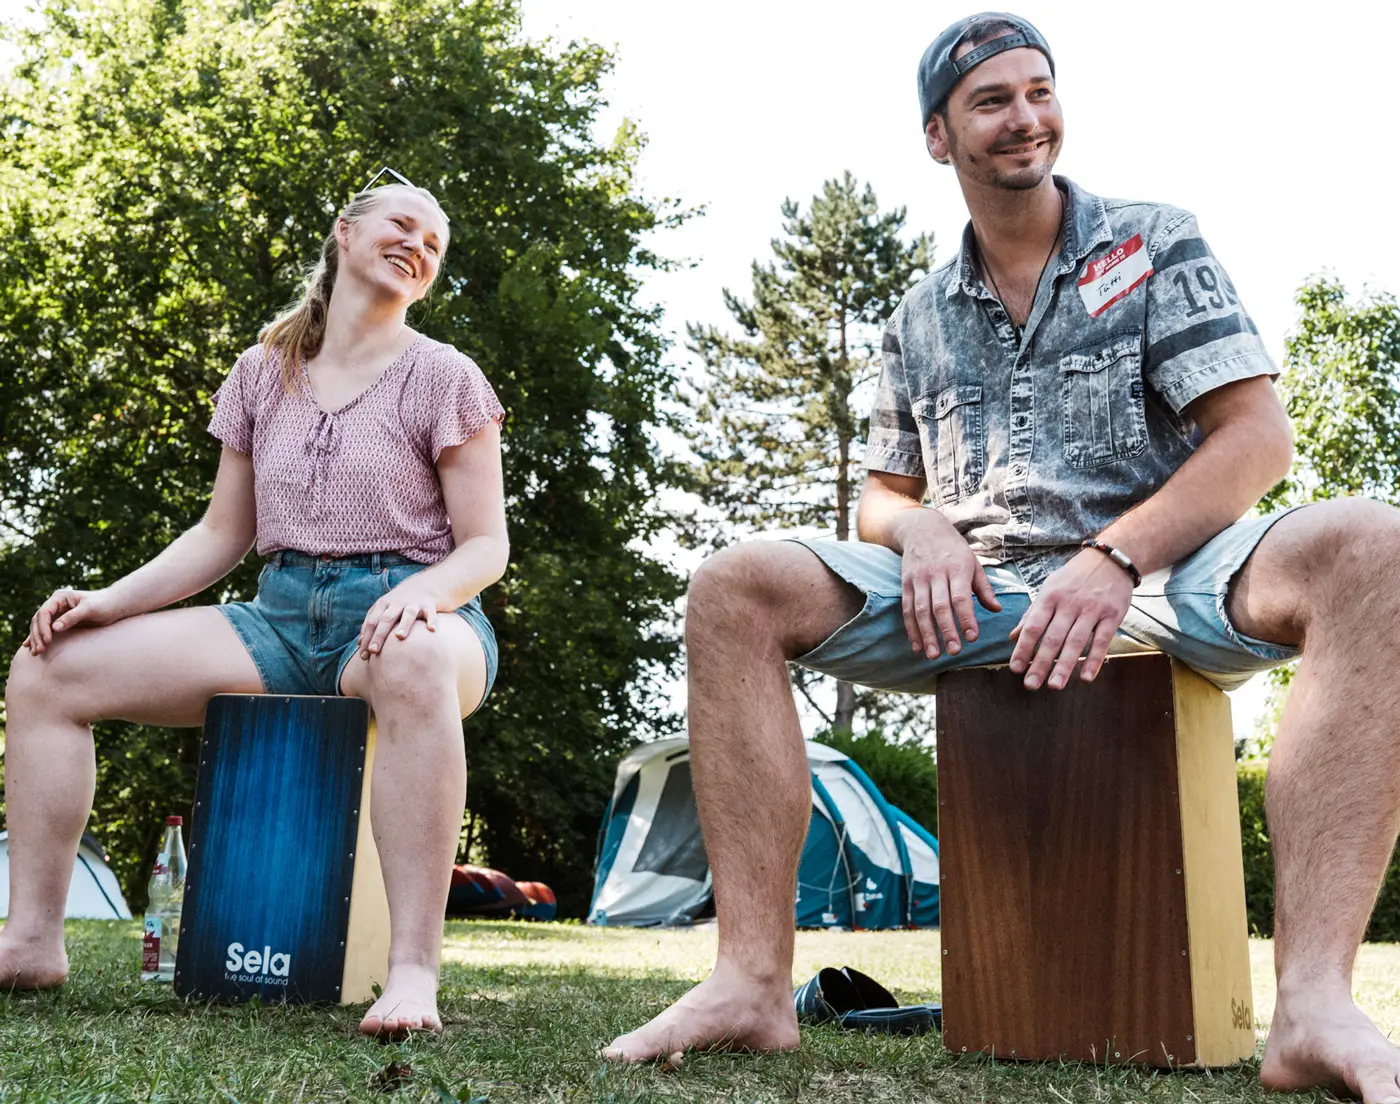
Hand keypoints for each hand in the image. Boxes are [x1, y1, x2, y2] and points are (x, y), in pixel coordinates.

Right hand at [24, 587, 122, 653]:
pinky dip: (39, 637)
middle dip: (37, 635)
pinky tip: (29, 646)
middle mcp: (56, 604)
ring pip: (39, 625)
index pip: (44, 613)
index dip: (43, 627)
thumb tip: (55, 628)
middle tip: (39, 651)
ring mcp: (57, 612)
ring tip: (35, 652)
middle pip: (38, 620)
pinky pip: (46, 629)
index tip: (47, 641)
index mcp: (60, 597)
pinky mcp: (61, 620)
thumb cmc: (104, 604)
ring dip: (36, 638)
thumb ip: (73, 617)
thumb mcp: (90, 610)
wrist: (115, 604)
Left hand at [358, 577, 445, 659]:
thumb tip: (360, 644)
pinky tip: (432, 630)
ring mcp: (414, 603)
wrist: (423, 585)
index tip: (364, 655)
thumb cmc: (398, 603)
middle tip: (374, 650)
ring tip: (400, 637)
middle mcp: (397, 602)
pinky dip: (431, 620)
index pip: (372, 622)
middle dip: (379, 634)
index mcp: (383, 604)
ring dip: (404, 624)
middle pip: (387, 619)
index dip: (367, 637)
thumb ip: (371, 624)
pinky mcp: (428, 605)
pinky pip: (430, 613)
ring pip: (408, 613)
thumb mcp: (383, 609)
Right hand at [897, 510, 1001, 659]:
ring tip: (934, 655)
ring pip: (921, 610)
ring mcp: (919, 579)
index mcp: (957, 569)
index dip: (966, 618)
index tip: (972, 638)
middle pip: (940, 606)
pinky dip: (911, 629)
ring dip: (927, 634)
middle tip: (955, 652)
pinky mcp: (906, 584)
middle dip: (947, 630)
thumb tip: (997, 609)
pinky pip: (907, 609)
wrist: (922, 528)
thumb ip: (984, 588)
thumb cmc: (953, 549)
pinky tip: (917, 646)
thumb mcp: (973, 563)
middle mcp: (936, 574)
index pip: (961, 597)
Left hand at [1008, 549, 1134, 689]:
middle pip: (1053, 638)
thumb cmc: (1074, 577)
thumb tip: (1013, 637)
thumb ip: (1032, 613)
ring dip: (1065, 666)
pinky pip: (1102, 641)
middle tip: (1031, 685)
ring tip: (1054, 686)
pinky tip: (1086, 677)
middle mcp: (1069, 603)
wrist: (1111, 559)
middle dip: (1040, 663)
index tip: (1015, 669)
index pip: (1033, 626)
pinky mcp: (1112, 615)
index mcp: (1050, 597)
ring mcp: (1092, 609)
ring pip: (1076, 642)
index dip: (1023, 648)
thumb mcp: (1049, 588)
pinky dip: (1094, 660)